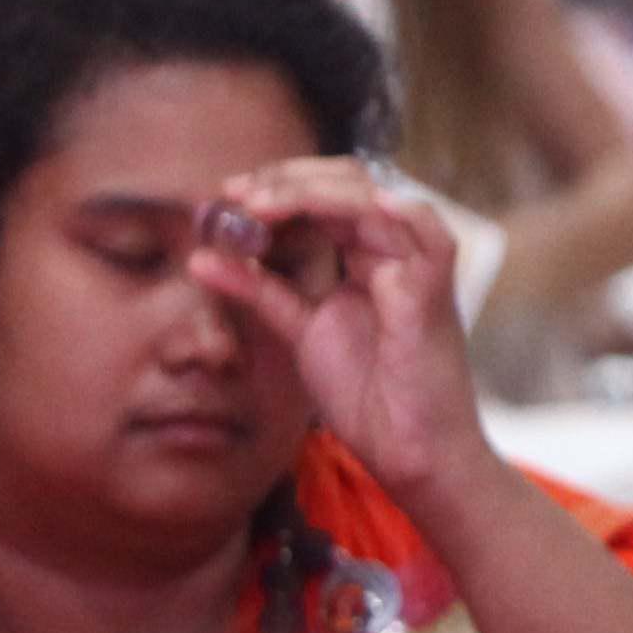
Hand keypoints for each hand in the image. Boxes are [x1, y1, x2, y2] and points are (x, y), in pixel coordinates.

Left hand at [188, 159, 486, 504]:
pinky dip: (397, 211)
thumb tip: (200, 256)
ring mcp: (416, 268)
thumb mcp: (298, 329)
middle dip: (286, 179)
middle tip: (235, 193)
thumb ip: (258, 290)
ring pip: (372, 198)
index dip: (276, 187)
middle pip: (348, 182)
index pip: (326, 196)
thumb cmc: (368, 397)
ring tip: (258, 204)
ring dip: (312, 191)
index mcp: (369, 257)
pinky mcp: (432, 292)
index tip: (226, 195)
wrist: (409, 453)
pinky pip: (425, 235)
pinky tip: (358, 204)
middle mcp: (396, 253)